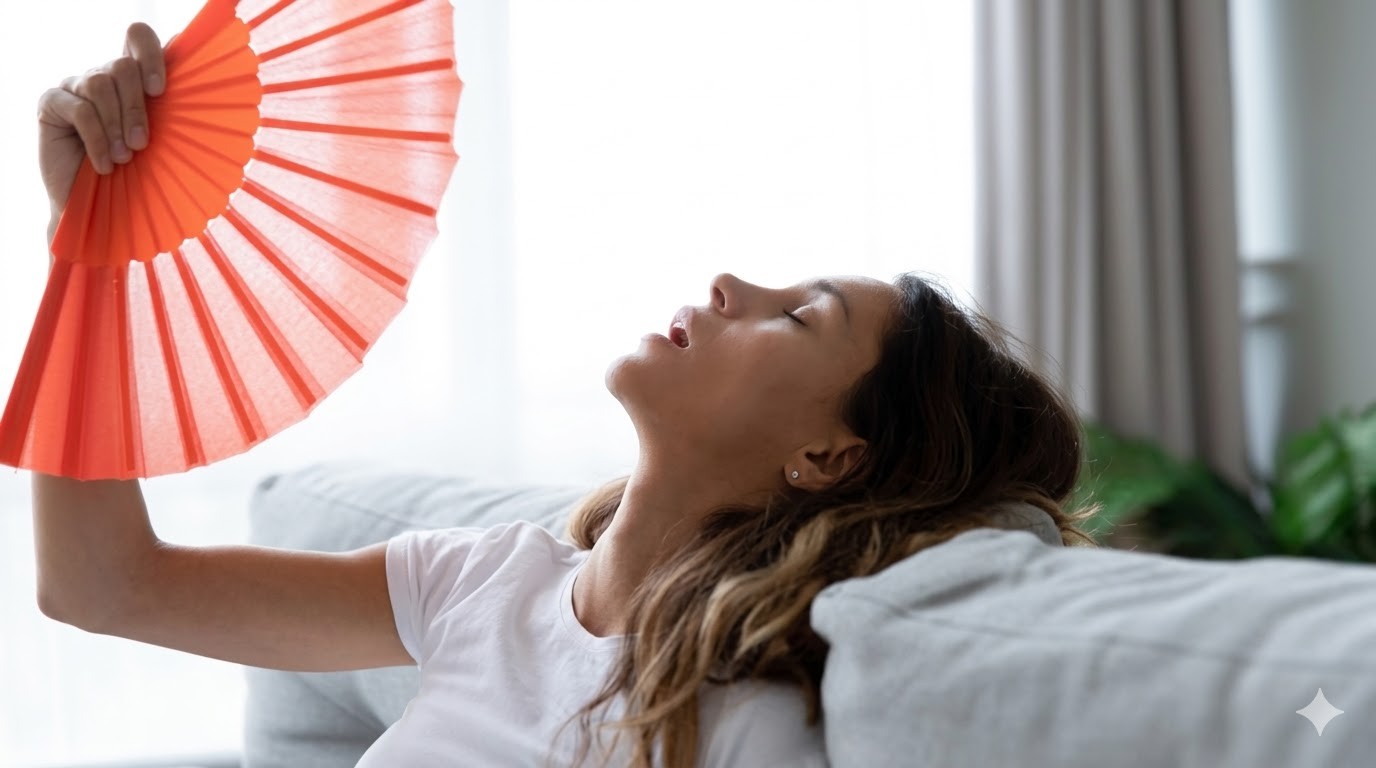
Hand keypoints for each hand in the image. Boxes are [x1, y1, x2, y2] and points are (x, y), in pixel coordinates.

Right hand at [37, 22, 165, 218]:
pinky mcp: (52, 102)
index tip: (160, 90)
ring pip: (99, 84)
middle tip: (142, 144)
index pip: (137, 37)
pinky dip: (96, 139)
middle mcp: (103, 75)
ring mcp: (75, 86)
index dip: (150, 54)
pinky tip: (104, 164)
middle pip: (122, 66)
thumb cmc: (137, 175)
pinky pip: (79, 109)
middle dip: (136, 108)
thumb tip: (204, 101)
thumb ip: (172, 117)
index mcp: (132, 78)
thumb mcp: (162, 143)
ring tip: (124, 158)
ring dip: (115, 126)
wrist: (99, 208)